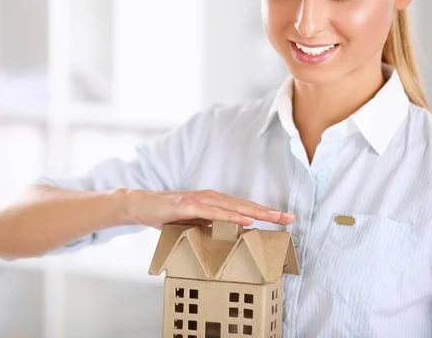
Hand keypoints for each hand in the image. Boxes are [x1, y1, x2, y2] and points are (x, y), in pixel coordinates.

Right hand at [123, 189, 294, 228]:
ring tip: (273, 218)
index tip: (285, 219)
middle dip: (268, 212)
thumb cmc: (169, 215)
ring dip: (254, 212)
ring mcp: (199, 200)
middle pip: (244, 205)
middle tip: (289, 218)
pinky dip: (229, 216)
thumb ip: (212, 225)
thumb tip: (233, 234)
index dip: (265, 212)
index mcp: (214, 202)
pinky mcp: (187, 206)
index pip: (244, 208)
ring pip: (232, 207)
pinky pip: (212, 212)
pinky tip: (244, 221)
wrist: (142, 205)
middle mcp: (211, 197)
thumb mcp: (194, 223)